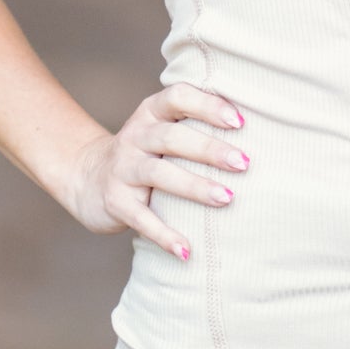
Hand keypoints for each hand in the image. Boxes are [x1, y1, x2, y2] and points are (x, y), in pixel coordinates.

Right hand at [60, 82, 248, 260]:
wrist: (87, 177)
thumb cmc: (146, 151)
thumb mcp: (162, 128)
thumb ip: (196, 122)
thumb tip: (262, 126)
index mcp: (151, 113)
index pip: (177, 98)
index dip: (207, 106)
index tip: (240, 121)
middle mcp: (135, 136)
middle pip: (172, 137)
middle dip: (209, 149)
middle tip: (244, 163)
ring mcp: (123, 169)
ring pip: (159, 173)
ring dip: (194, 187)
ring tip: (227, 199)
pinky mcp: (116, 202)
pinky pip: (142, 219)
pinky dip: (164, 235)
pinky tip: (187, 250)